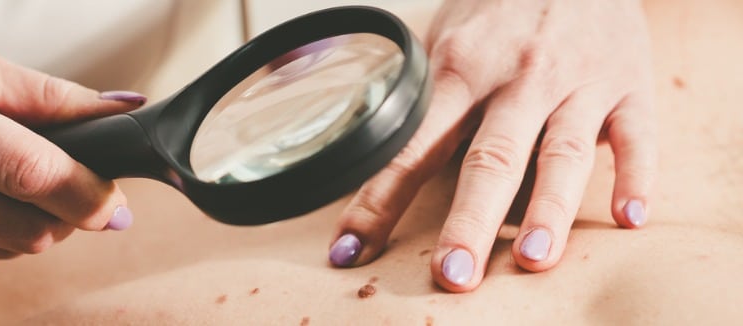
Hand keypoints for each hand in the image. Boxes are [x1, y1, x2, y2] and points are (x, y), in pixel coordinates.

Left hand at [328, 0, 655, 291]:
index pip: (412, 146)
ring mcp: (577, 82)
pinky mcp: (629, 84)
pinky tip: (629, 216)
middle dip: (469, 220)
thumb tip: (381, 155)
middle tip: (453, 272)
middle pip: (490, 158)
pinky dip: (635, 175)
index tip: (351, 248)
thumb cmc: (503, 7)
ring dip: (547, 209)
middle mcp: (519, 78)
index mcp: (461, 69)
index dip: (380, 200)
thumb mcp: (449, 37)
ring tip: (532, 258)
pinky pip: (636, 134)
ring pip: (561, 153)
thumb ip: (425, 97)